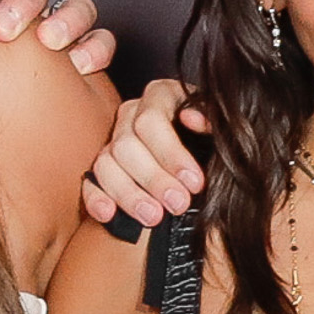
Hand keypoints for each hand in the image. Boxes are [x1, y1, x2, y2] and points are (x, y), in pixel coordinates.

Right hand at [81, 84, 212, 225]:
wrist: (212, 159)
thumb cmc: (219, 140)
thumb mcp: (224, 126)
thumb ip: (213, 120)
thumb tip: (193, 119)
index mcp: (161, 96)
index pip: (151, 120)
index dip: (171, 154)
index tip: (194, 182)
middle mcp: (132, 114)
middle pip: (126, 145)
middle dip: (153, 179)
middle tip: (178, 204)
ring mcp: (113, 141)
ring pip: (106, 164)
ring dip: (129, 194)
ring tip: (153, 217)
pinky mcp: (102, 169)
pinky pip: (90, 182)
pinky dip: (97, 199)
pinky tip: (109, 214)